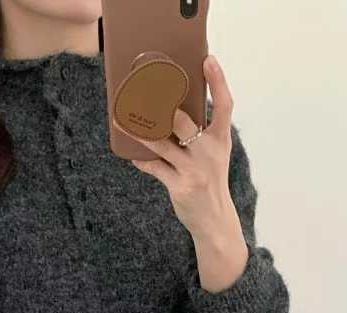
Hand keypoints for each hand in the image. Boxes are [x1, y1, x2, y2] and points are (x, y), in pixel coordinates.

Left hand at [119, 55, 247, 264]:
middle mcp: (208, 152)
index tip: (208, 59)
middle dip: (162, 105)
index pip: (224, 105)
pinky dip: (142, 161)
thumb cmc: (210, 179)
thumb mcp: (215, 153)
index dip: (218, 81)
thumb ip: (201, 132)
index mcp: (220, 140)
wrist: (215, 219)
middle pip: (183, 121)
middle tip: (144, 87)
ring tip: (122, 118)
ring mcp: (193, 170)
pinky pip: (155, 168)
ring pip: (161, 144)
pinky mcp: (179, 186)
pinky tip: (132, 156)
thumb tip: (174, 107)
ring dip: (139, 131)